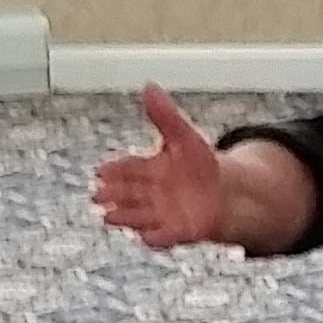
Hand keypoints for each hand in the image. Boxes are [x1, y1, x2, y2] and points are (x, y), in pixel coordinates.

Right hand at [91, 84, 227, 250]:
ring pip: (139, 215)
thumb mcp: (184, 136)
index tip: (100, 171)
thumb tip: (148, 85)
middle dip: (113, 194)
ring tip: (109, 217)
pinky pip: (163, 236)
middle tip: (97, 196)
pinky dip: (155, 237)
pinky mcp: (176, 231)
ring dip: (125, 216)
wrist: (225, 193)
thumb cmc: (199, 164)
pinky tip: (146, 237)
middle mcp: (150, 193)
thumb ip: (165, 115)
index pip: (129, 167)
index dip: (116, 170)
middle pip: (129, 193)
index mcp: (150, 168)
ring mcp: (161, 213)